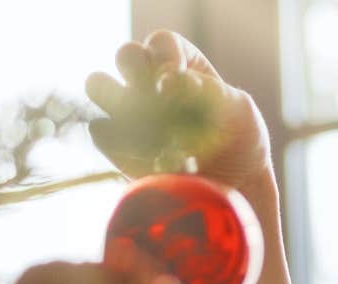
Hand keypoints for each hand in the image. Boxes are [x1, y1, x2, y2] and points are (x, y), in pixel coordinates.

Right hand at [84, 30, 273, 194]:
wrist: (233, 186)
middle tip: (158, 95)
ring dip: (118, 99)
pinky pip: (101, 132)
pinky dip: (121, 143)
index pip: (163, 43)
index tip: (177, 78)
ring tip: (148, 124)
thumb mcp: (239, 111)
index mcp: (180, 64)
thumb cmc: (239, 140)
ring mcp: (130, 111)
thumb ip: (211, 91)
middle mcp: (149, 80)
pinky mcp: (118, 145)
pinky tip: (151, 159)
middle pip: (127, 55)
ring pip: (98, 84)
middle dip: (137, 68)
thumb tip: (172, 80)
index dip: (166, 56)